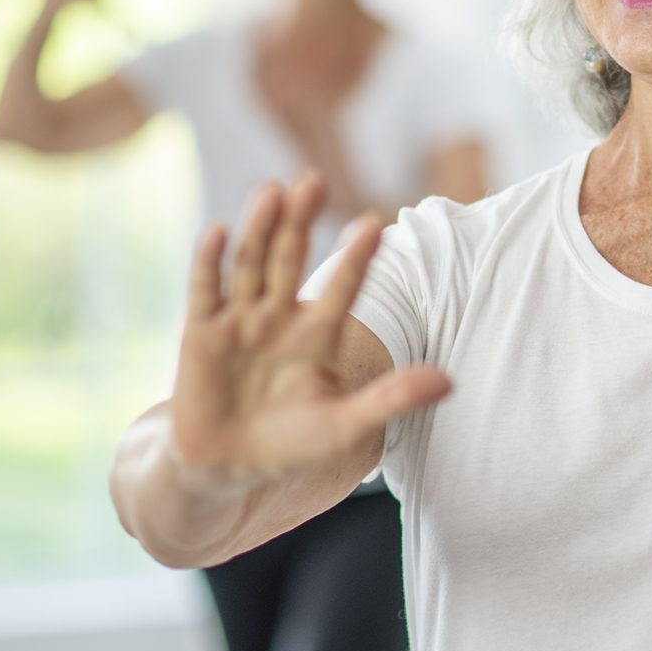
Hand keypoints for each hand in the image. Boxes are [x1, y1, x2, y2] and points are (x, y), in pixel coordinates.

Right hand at [168, 175, 448, 483]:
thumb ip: (393, 398)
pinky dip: (210, 262)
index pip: (343, 286)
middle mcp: (279, 316)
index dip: (356, 258)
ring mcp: (239, 320)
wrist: (227, 469)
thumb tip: (450, 382)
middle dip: (301, 222)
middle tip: (314, 181)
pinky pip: (205, 290)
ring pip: (251, 264)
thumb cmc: (291, 446)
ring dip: (260, 229)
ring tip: (273, 192)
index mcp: (318, 333)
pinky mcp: (201, 332)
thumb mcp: (346, 427)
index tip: (375, 223)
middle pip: (291, 259)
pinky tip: (218, 230)